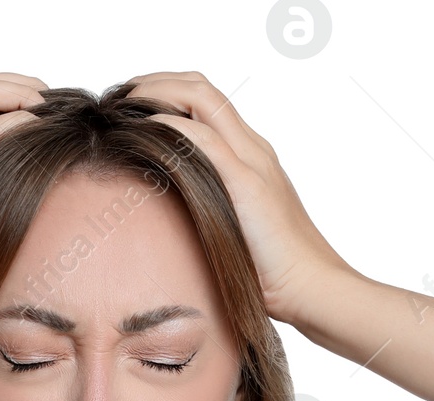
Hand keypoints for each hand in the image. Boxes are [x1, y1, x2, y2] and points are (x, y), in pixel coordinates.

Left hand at [122, 71, 347, 327]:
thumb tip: (169, 213)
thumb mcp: (234, 227)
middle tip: (122, 95)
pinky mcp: (248, 184)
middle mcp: (253, 149)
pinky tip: (146, 127)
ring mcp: (253, 162)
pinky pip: (207, 140)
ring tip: (125, 103)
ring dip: (159, 93)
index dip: (169, 91)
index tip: (133, 103)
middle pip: (203, 89)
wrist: (311, 286)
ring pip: (204, 101)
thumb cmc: (273, 270)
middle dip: (158, 82)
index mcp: (251, 156)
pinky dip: (173, 126)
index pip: (208, 102)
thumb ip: (210, 208)